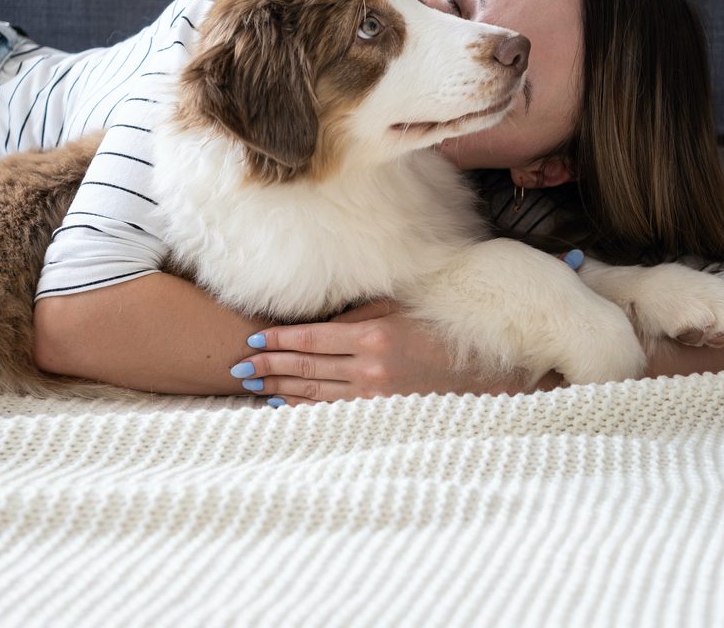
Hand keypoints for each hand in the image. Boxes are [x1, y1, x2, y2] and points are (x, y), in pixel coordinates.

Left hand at [230, 299, 526, 407]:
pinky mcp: (381, 413)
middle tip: (239, 367)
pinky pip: (333, 411)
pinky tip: (285, 405)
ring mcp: (374, 395)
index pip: (312, 338)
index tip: (254, 339)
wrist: (484, 372)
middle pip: (306, 367)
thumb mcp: (402, 310)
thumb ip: (361, 313)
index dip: (280, 340)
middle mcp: (369, 368)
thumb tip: (320, 316)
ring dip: (280, 388)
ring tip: (253, 385)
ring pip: (314, 392)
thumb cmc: (442, 333)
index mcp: (373, 336)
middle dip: (270, 366)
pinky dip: (305, 408)